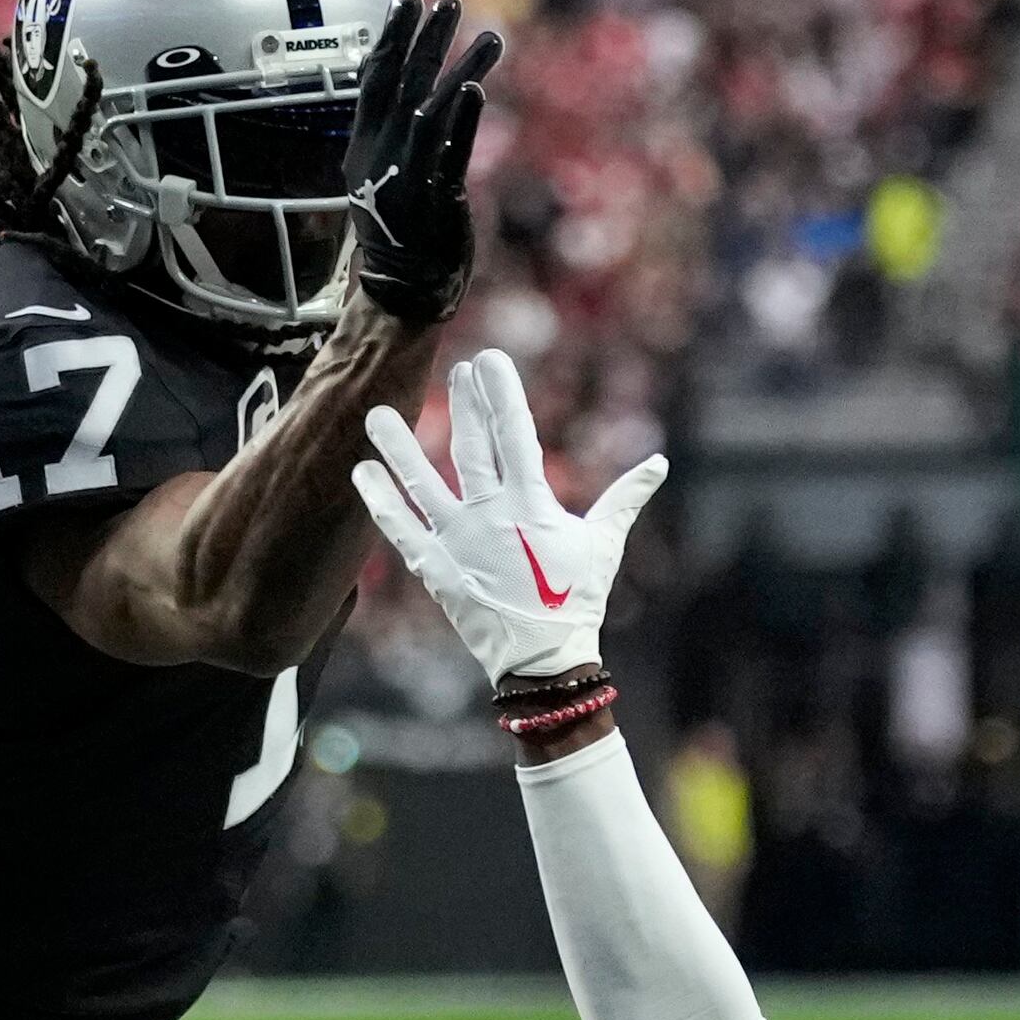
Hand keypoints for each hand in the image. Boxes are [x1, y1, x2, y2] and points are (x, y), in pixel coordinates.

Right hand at [341, 0, 500, 323]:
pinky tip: (474, 86)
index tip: (407, 1)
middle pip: (402, 86)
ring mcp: (406, 177)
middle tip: (446, 1)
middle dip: (424, 40)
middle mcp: (380, 158)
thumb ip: (394, 132)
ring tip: (489, 35)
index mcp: (363, 148)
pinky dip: (461, 118)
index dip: (391, 39)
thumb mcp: (383, 175)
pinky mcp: (436, 197)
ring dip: (457, 68)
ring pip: (430, 110)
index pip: (374, 82)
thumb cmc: (400, 229)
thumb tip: (413, 89)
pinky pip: (449, 151)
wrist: (404, 288)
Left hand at [351, 351, 667, 697]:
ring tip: (376, 413)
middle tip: (455, 368)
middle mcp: (490, 516)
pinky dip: (379, 502)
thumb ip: (625, 498)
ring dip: (398, 447)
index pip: (515, 434)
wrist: (542, 659)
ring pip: (421, 484)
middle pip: (470, 449)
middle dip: (463, 405)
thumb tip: (659, 463)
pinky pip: (400, 530)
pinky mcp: (434, 569)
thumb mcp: (605, 545)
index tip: (489, 361)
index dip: (501, 394)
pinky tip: (361, 473)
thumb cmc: (576, 600)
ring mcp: (457, 542)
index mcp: (532, 504)